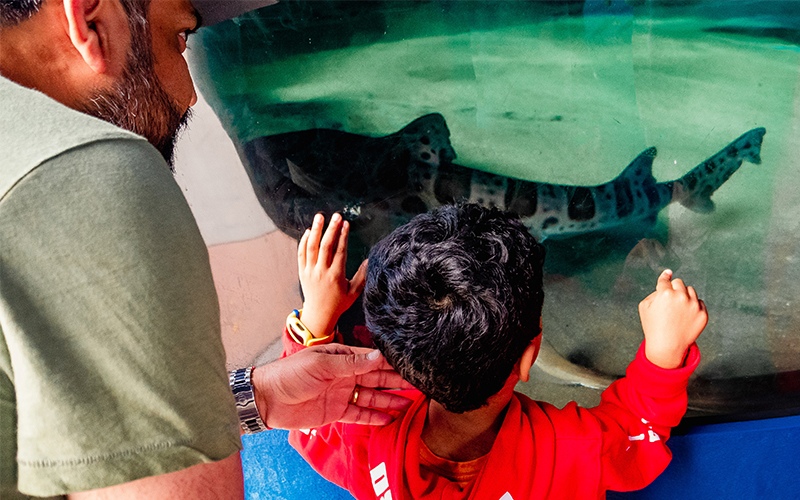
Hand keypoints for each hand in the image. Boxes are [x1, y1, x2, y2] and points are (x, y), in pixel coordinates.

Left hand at [252, 344, 412, 428]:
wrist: (266, 399)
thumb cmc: (289, 374)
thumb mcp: (320, 364)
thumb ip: (350, 363)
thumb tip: (379, 356)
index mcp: (341, 357)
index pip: (372, 359)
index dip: (391, 363)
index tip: (412, 364)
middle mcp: (344, 375)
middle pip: (376, 378)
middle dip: (397, 381)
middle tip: (419, 384)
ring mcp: (341, 393)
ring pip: (372, 397)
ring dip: (389, 400)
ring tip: (409, 404)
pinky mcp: (336, 412)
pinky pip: (359, 414)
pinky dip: (374, 416)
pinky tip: (389, 418)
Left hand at [297, 213, 366, 336]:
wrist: (319, 315)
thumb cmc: (339, 303)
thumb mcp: (354, 292)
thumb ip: (362, 276)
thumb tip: (369, 260)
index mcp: (336, 276)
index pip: (340, 252)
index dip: (343, 236)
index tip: (346, 224)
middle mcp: (321, 272)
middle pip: (325, 246)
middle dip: (331, 229)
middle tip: (336, 215)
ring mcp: (310, 272)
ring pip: (311, 247)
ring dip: (315, 230)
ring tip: (320, 217)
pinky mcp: (302, 272)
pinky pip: (301, 254)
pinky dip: (303, 242)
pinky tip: (308, 231)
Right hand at [639, 269, 707, 368]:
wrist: (667, 346)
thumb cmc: (653, 326)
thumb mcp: (644, 307)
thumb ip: (654, 291)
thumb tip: (667, 278)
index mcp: (665, 293)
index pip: (665, 280)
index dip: (665, 277)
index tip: (668, 273)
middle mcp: (681, 297)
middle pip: (679, 282)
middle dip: (674, 289)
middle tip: (669, 301)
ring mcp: (694, 306)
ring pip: (691, 290)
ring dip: (684, 296)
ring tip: (677, 310)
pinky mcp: (703, 314)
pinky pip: (700, 303)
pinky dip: (693, 307)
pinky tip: (685, 316)